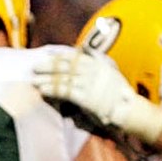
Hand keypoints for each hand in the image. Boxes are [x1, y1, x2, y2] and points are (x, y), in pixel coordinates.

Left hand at [34, 45, 161, 144]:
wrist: (128, 110)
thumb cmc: (118, 93)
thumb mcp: (110, 72)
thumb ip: (96, 61)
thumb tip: (84, 49)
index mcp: (98, 64)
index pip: (75, 57)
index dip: (59, 55)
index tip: (47, 54)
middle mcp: (93, 72)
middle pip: (66, 66)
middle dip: (49, 66)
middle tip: (35, 67)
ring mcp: (90, 84)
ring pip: (63, 79)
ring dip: (46, 79)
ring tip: (33, 80)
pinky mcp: (86, 98)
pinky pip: (65, 92)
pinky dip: (53, 90)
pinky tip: (42, 90)